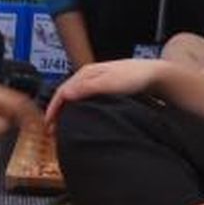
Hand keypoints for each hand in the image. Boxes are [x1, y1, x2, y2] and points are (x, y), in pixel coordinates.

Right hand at [44, 59, 164, 124]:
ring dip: (66, 111)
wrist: (155, 75)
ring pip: (75, 97)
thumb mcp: (110, 83)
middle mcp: (89, 76)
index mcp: (87, 73)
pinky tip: (80, 118)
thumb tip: (65, 95)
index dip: (53, 108)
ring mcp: (97, 82)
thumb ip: (88, 88)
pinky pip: (85, 99)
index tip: (48, 126)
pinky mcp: (104, 88)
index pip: (63, 90)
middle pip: (67, 94)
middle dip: (57, 111)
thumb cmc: (134, 77)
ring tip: (63, 127)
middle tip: (52, 131)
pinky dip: (77, 109)